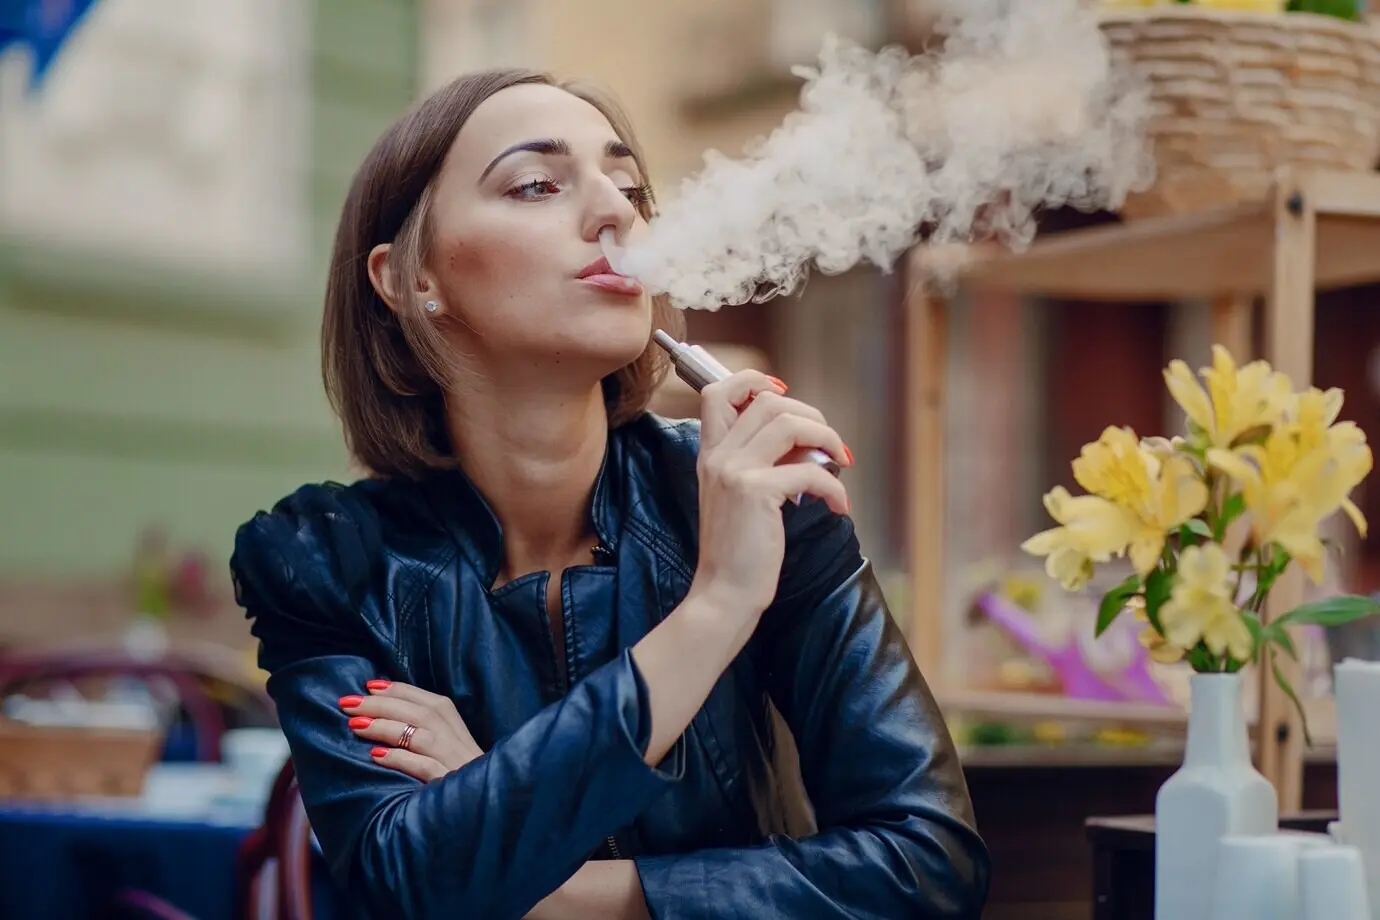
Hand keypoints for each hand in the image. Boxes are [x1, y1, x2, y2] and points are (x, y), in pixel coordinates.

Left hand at [339, 680, 483, 780]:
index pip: (428, 701)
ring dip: (386, 728)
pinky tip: (376, 756)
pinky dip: (400, 759)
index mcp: (457, 728)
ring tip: (355, 725)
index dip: (398, 691)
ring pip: (421, 737)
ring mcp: (455, 764)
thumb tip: (386, 710)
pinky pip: (424, 767)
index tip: (368, 686)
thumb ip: (426, 730)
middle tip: (349, 703)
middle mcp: (458, 742)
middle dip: (382, 705)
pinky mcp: (448, 786)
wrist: (484, 813)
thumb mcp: (449, 749)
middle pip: (421, 714)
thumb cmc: (458, 779)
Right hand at [692, 371, 851, 619]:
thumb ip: (756, 464)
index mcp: (710, 455)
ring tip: (840, 462)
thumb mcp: (736, 499)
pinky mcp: (756, 492)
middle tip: (829, 443)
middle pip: (768, 402)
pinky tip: (839, 504)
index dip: (753, 380)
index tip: (783, 391)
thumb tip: (802, 441)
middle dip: (810, 415)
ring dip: (827, 438)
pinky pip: (809, 470)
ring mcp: (735, 472)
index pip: (717, 392)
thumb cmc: (737, 553)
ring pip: (789, 423)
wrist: (722, 594)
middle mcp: (718, 456)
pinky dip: (834, 486)